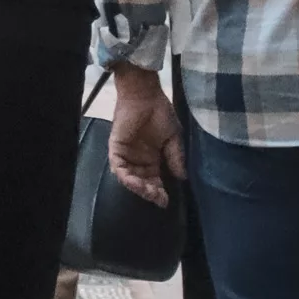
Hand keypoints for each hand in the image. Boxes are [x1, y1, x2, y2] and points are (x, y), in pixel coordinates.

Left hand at [106, 64, 184, 206]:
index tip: (166, 201)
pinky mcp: (116, 148)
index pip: (155, 180)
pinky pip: (118, 167)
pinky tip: (134, 183)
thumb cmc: (161, 114)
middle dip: (150, 193)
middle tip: (159, 199)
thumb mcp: (173, 139)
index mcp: (153, 159)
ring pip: (129, 178)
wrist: (146, 96)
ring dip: (138, 187)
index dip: (160, 192)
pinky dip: (125, 176)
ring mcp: (127, 155)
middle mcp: (139, 160)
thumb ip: (176, 158)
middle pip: (142, 182)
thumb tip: (182, 178)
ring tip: (149, 193)